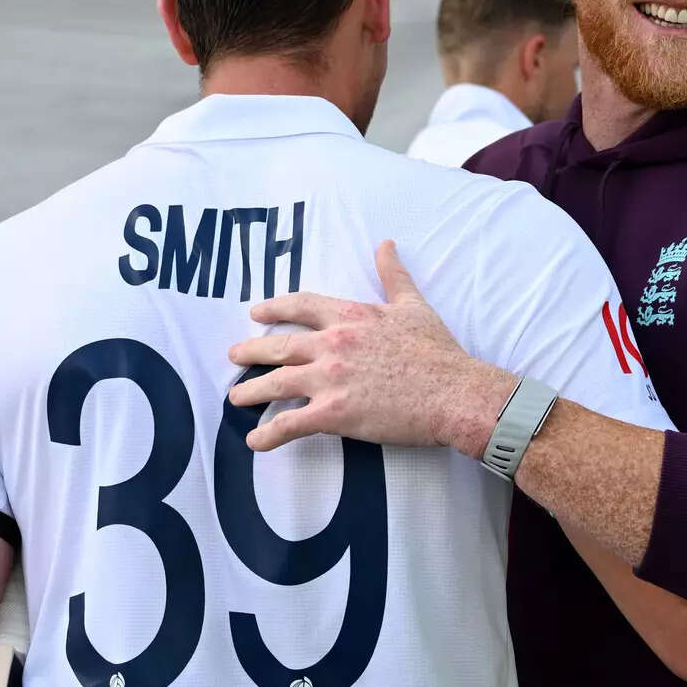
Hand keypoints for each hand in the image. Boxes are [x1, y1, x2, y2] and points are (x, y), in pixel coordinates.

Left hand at [227, 241, 514, 453]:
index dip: (275, 308)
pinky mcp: (334, 414)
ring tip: (235, 398)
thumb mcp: (414, 305)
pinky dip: (269, 434)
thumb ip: (394, 275)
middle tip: (233, 356)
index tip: (256, 313)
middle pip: (279, 345)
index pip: (301, 306)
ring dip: (251, 392)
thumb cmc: (436, 351)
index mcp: (350, 316)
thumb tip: (387, 245)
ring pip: (276, 383)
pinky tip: (255, 442)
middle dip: (251, 351)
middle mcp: (333, 344)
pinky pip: (291, 424)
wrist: (453, 392)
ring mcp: (330, 379)